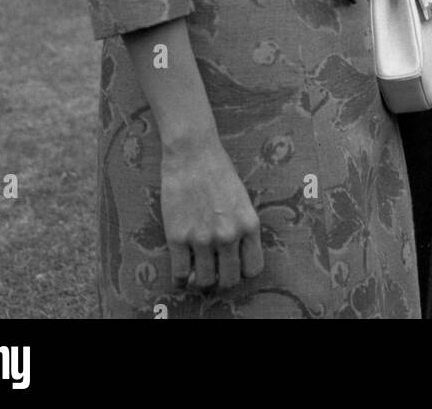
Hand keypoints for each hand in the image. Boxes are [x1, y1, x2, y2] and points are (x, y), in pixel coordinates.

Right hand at [160, 137, 263, 292]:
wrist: (192, 151)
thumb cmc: (217, 169)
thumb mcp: (241, 198)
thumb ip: (241, 227)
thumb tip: (235, 252)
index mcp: (249, 225)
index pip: (253, 268)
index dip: (243, 271)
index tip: (235, 266)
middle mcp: (228, 235)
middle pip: (230, 280)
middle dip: (223, 280)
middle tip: (215, 272)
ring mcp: (202, 238)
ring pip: (205, 281)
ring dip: (201, 280)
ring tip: (197, 272)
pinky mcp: (178, 237)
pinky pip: (180, 273)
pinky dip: (180, 279)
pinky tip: (181, 274)